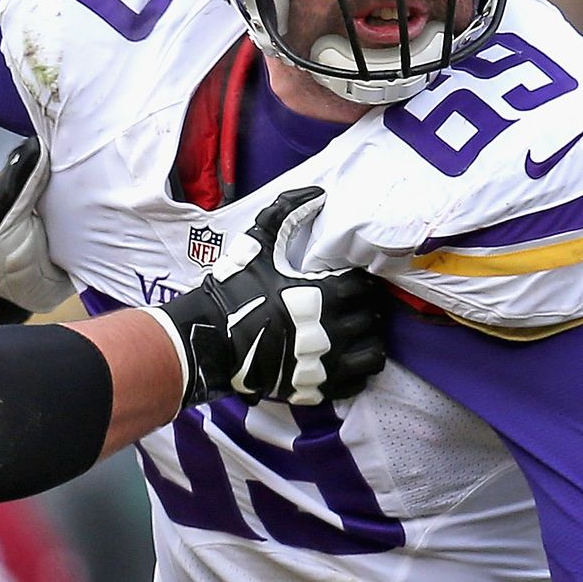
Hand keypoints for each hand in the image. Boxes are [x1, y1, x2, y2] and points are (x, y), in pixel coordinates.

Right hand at [152, 188, 388, 406]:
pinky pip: (356, 383)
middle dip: (365, 308)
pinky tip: (342, 357)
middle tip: (351, 303)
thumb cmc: (234, 288)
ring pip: (374, 353)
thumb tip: (319, 192)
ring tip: (352, 331)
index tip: (348, 279)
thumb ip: (288, 211)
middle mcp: (333, 333)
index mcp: (325, 296)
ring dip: (367, 339)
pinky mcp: (316, 389)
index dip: (359, 280)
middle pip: (373, 318)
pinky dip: (355, 370)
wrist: (208, 338)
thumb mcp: (257, 242)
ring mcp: (326, 365)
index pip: (365, 286)